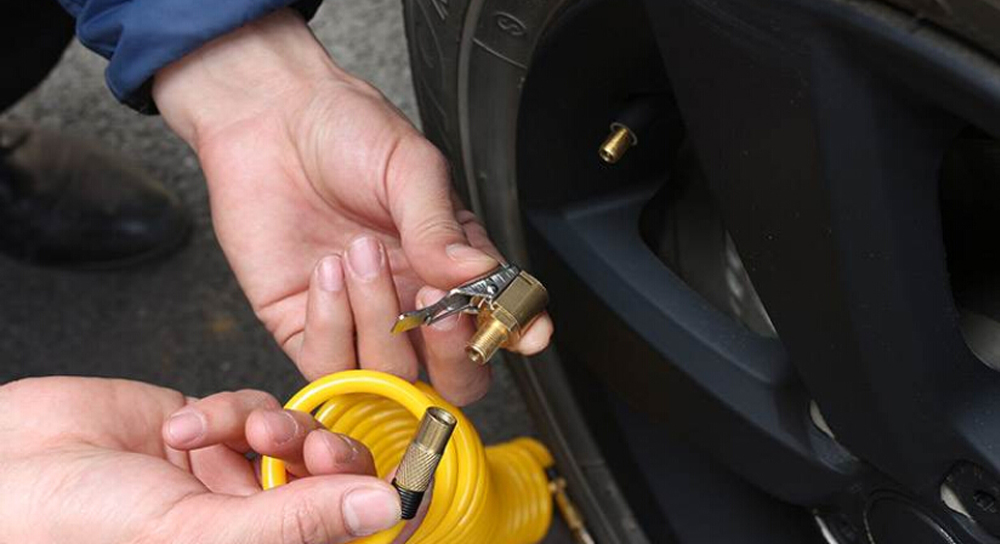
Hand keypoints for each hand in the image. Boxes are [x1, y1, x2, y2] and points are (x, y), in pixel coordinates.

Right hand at [0, 377, 401, 543]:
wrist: (4, 469)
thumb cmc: (73, 528)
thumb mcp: (196, 533)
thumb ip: (295, 522)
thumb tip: (383, 510)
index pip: (344, 535)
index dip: (376, 506)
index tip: (403, 475)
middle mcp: (250, 522)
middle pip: (331, 483)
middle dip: (324, 456)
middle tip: (303, 447)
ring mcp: (231, 476)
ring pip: (295, 435)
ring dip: (272, 424)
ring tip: (235, 431)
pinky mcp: (209, 430)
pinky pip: (251, 405)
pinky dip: (228, 408)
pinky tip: (184, 425)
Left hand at [152, 9, 552, 401]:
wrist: (269, 117)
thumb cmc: (347, 131)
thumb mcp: (409, 167)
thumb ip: (441, 227)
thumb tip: (478, 275)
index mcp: (452, 264)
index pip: (498, 318)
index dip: (515, 334)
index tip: (524, 333)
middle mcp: (412, 301)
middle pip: (455, 374)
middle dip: (454, 355)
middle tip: (440, 312)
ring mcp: (361, 321)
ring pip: (391, 374)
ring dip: (381, 320)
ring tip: (361, 251)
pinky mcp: (304, 327)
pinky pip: (328, 364)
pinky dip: (330, 324)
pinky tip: (328, 270)